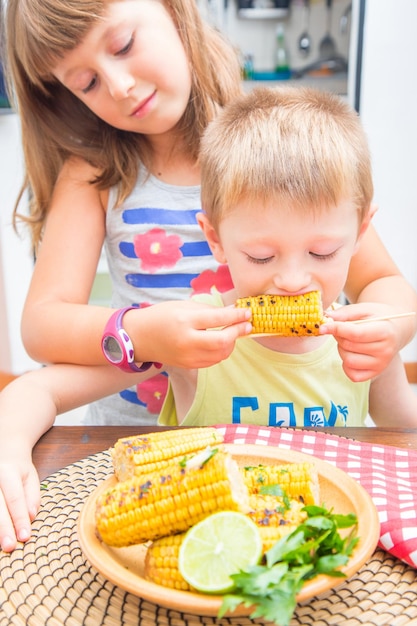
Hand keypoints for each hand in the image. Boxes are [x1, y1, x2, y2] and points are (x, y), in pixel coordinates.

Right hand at [0, 459, 39, 551]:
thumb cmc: (18, 469)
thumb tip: (31, 517)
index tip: (25, 537)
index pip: (15, 498)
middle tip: (10, 547)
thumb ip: (32, 497)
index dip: (19, 519)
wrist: (3, 451)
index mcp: (8, 471)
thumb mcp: (30, 477)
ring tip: (0, 546)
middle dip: (3, 528)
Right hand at [127, 299, 252, 368]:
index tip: (247, 312)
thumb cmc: (162, 316)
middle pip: (222, 341)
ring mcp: (188, 357)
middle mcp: (187, 341)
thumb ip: (209, 310)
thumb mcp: (184, 306)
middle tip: (247, 324)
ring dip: (232, 342)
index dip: (236, 315)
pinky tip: (221, 342)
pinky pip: (213, 360)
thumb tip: (233, 311)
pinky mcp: (189, 365)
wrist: (140, 337)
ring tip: (233, 331)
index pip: (217, 319)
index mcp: (185, 321)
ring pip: (221, 353)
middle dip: (238, 332)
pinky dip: (222, 351)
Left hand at [320, 302, 402, 381]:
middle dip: (339, 336)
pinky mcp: (375, 373)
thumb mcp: (364, 309)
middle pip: (349, 346)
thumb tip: (328, 318)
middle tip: (342, 329)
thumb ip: (345, 313)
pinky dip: (346, 365)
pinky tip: (351, 353)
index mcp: (385, 331)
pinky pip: (353, 375)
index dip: (336, 330)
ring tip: (348, 341)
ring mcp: (381, 364)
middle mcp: (385, 350)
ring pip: (349, 361)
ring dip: (342, 350)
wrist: (394, 329)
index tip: (322, 327)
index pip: (355, 334)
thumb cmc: (377, 317)